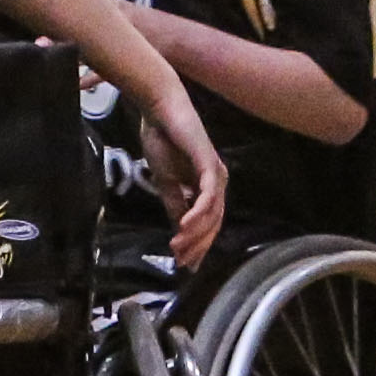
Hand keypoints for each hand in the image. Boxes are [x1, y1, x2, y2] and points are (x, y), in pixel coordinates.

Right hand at [135, 81, 229, 269]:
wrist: (158, 111)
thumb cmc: (162, 140)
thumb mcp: (166, 181)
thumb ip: (174, 204)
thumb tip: (178, 231)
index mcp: (208, 186)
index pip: (209, 223)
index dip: (198, 245)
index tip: (184, 264)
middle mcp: (217, 181)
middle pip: (214, 223)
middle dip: (198, 245)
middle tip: (180, 261)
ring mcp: (216, 173)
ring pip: (212, 213)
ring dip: (196, 233)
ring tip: (177, 246)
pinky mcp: (209, 164)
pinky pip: (208, 195)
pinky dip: (198, 212)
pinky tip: (184, 226)